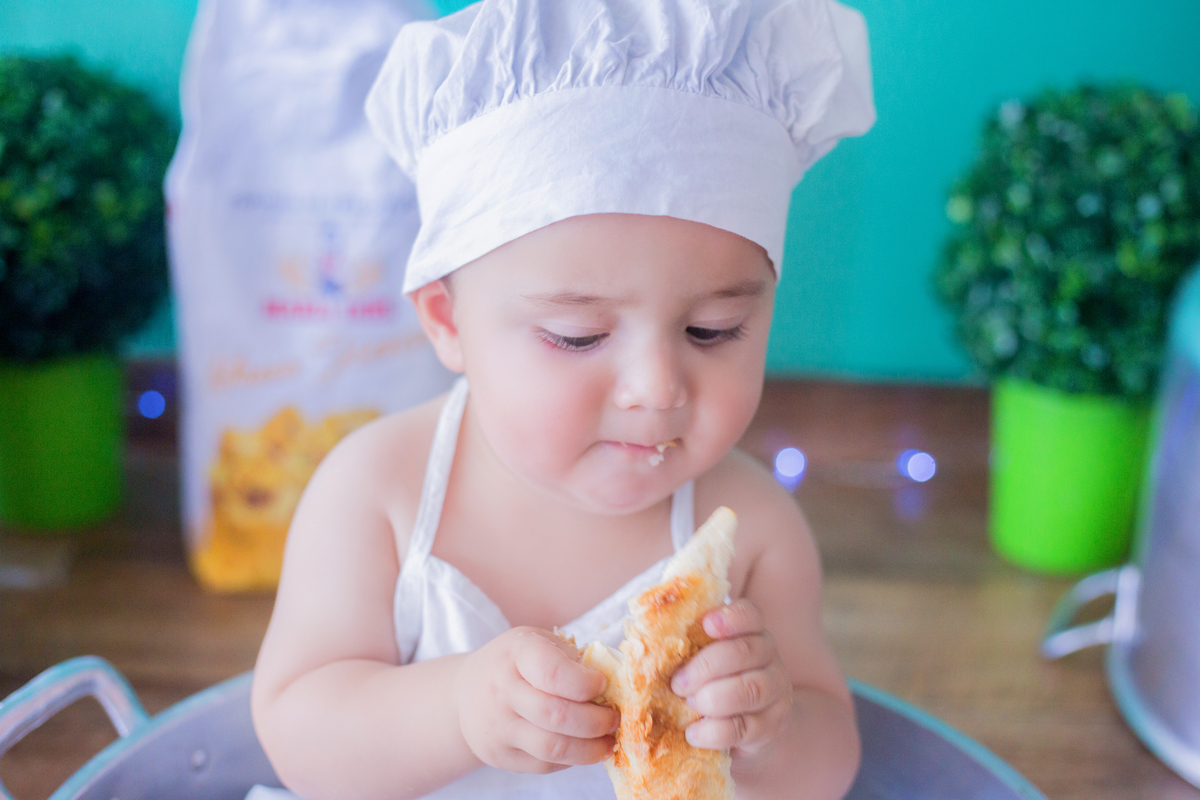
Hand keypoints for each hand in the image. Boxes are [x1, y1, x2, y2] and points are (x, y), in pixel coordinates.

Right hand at [454, 627, 619, 773]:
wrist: (465, 695)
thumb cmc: (514, 663)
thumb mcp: (538, 643)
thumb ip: (571, 659)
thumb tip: (616, 683)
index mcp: (516, 653)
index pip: (553, 673)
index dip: (586, 683)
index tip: (603, 685)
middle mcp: (502, 690)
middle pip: (557, 715)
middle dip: (596, 721)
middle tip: (614, 718)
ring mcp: (499, 727)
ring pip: (552, 747)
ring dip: (590, 749)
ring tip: (608, 741)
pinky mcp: (500, 756)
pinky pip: (544, 764)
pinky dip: (571, 759)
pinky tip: (583, 748)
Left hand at [670, 599, 793, 755]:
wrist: (754, 729)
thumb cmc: (717, 683)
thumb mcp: (707, 659)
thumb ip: (688, 645)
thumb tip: (643, 634)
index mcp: (752, 633)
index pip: (750, 615)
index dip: (730, 618)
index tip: (706, 624)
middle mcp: (770, 659)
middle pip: (746, 651)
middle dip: (706, 666)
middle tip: (677, 683)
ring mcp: (774, 694)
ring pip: (750, 689)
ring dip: (712, 698)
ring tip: (688, 705)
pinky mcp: (769, 728)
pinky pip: (743, 728)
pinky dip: (714, 731)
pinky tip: (693, 732)